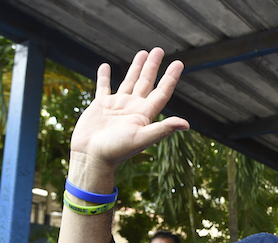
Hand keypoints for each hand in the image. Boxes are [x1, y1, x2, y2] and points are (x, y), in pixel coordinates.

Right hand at [70, 48, 189, 172]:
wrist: (91, 158)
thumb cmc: (117, 151)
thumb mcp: (142, 138)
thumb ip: (163, 129)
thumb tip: (186, 124)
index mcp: (144, 114)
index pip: (161, 92)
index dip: (170, 78)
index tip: (179, 63)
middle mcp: (133, 108)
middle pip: (146, 83)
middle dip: (153, 66)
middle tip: (158, 50)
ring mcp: (117, 106)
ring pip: (129, 82)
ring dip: (136, 68)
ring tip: (142, 53)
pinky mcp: (100, 106)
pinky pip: (103, 87)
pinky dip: (104, 76)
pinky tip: (106, 66)